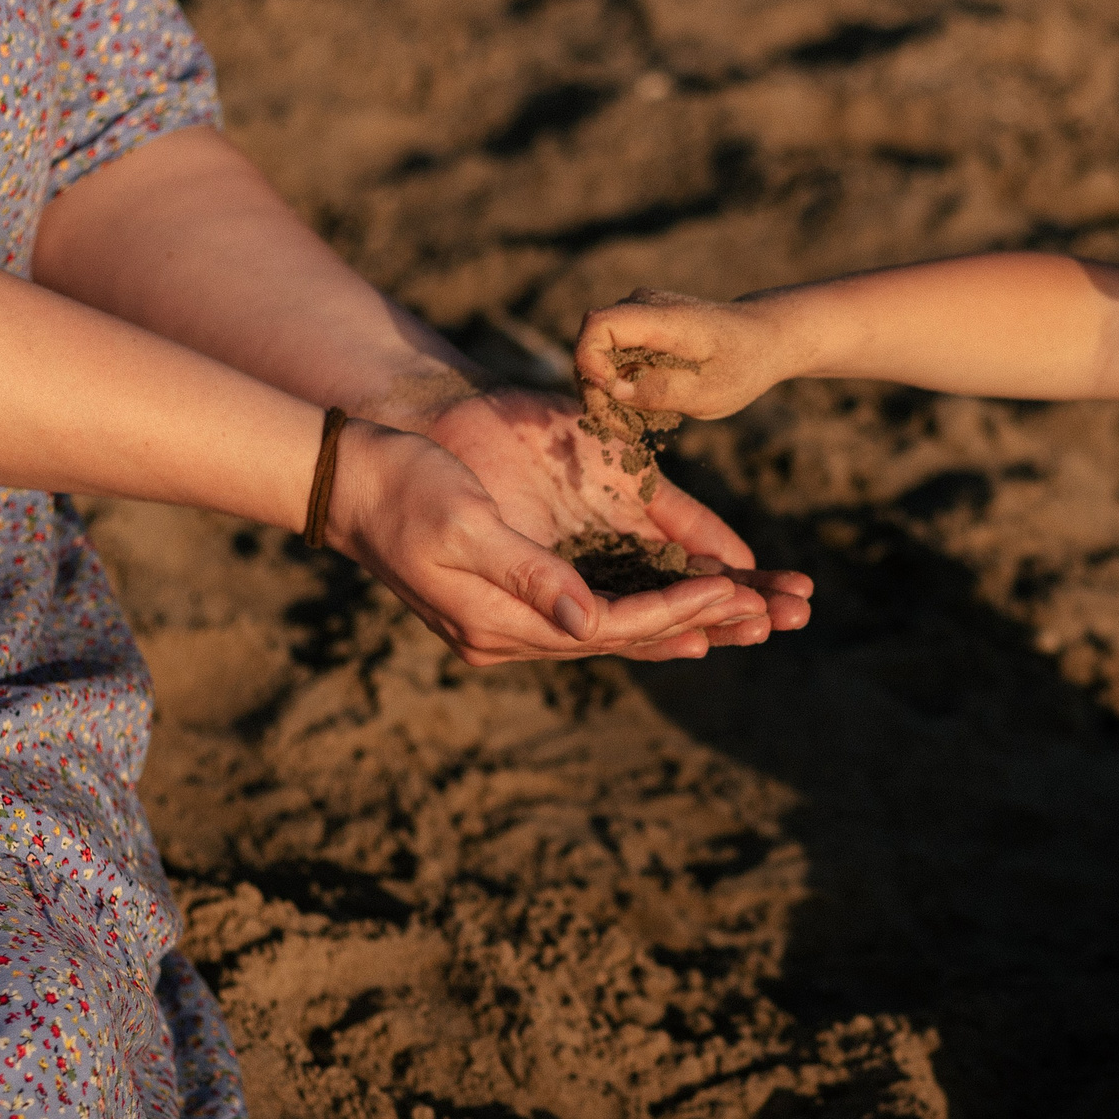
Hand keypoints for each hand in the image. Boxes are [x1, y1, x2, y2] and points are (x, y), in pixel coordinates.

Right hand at [326, 391, 810, 664]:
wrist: (347, 479)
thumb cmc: (404, 487)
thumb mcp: (465, 525)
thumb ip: (528, 574)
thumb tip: (586, 623)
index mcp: (501, 623)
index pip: (611, 628)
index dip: (674, 611)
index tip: (731, 593)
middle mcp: (512, 634)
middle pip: (626, 638)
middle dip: (700, 624)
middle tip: (771, 618)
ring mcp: (512, 622)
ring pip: (618, 630)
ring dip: (684, 623)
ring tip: (750, 620)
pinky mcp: (516, 598)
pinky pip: (596, 613)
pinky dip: (645, 610)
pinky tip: (686, 609)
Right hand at [571, 287, 803, 421]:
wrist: (763, 338)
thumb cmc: (742, 366)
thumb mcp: (710, 393)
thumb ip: (662, 390)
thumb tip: (614, 390)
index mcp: (665, 318)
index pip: (599, 324)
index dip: (590, 360)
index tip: (610, 392)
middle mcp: (643, 305)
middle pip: (592, 343)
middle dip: (596, 390)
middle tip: (623, 430)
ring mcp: (639, 311)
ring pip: (598, 351)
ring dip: (606, 391)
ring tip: (632, 426)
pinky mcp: (640, 325)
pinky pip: (613, 353)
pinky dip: (618, 383)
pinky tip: (640, 408)